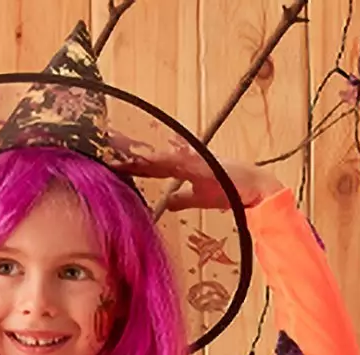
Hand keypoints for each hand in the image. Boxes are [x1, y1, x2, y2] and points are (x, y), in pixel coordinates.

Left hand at [121, 151, 285, 210]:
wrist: (257, 191)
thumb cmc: (232, 191)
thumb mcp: (200, 197)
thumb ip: (183, 198)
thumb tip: (167, 204)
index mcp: (184, 165)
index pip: (151, 164)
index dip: (130, 163)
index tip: (109, 162)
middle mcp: (185, 158)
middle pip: (149, 154)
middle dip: (127, 151)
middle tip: (101, 145)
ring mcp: (192, 159)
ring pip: (157, 154)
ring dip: (137, 152)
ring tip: (114, 147)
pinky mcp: (201, 164)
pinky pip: (174, 162)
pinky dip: (158, 161)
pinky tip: (142, 160)